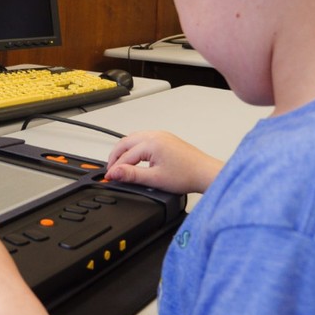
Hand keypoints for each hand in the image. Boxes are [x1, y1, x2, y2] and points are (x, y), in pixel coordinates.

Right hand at [105, 130, 222, 194]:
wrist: (205, 173)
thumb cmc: (187, 175)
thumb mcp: (154, 179)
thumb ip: (131, 175)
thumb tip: (115, 173)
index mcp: (151, 143)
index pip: (125, 155)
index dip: (115, 168)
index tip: (109, 178)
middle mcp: (155, 135)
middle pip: (125, 142)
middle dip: (115, 156)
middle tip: (111, 170)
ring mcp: (161, 135)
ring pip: (133, 139)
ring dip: (124, 151)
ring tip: (120, 164)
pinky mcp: (166, 138)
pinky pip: (143, 138)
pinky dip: (134, 148)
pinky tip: (134, 157)